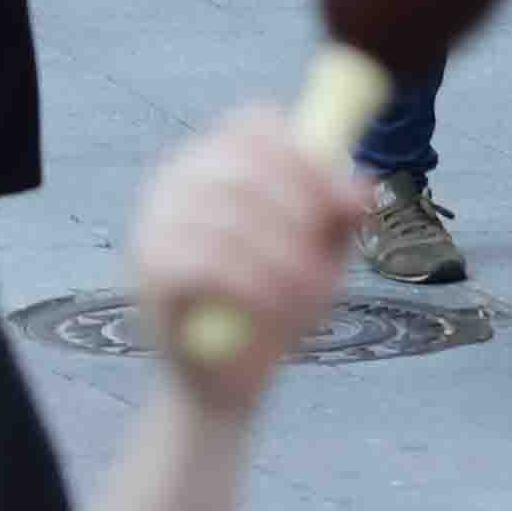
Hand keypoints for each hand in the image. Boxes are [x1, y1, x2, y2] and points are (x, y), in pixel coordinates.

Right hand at [134, 104, 364, 413]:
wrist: (225, 385)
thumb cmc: (270, 309)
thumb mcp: (319, 256)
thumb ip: (336, 216)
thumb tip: (362, 183)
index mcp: (212, 164)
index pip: (253, 125)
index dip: (308, 156)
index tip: (348, 202)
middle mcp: (174, 181)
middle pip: (245, 162)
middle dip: (302, 213)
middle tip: (330, 264)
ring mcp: (154, 222)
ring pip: (233, 216)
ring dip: (287, 262)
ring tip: (310, 300)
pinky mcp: (149, 270)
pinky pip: (211, 263)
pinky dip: (257, 287)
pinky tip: (276, 310)